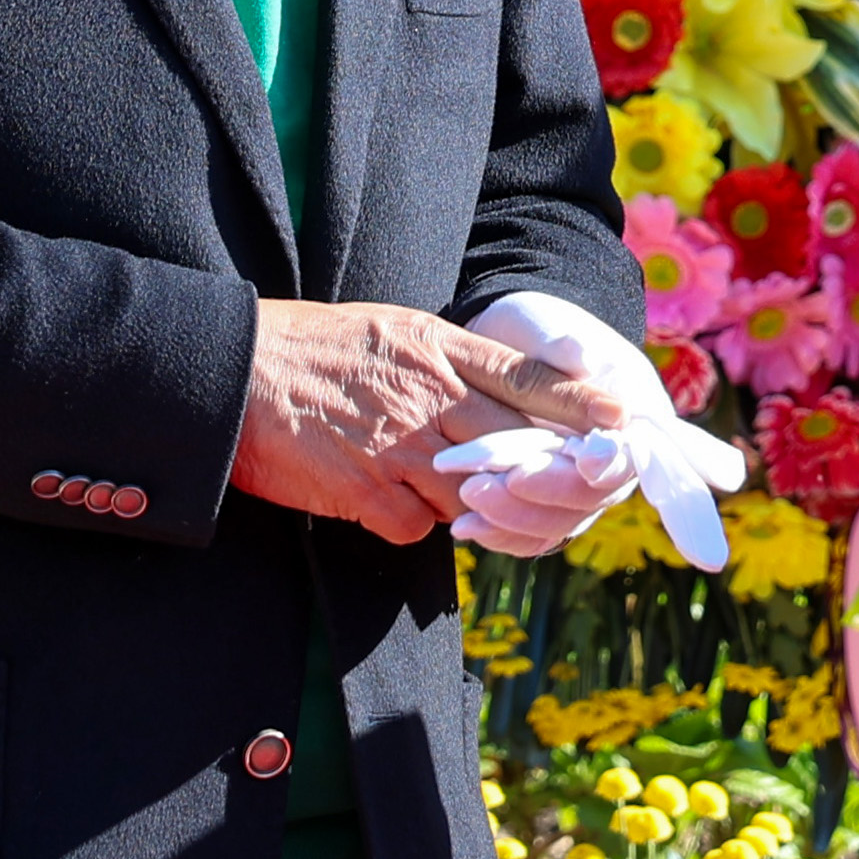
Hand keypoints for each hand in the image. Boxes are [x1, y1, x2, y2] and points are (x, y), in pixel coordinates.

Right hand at [235, 298, 621, 539]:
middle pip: (517, 441)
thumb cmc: (310, 350)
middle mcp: (428, 393)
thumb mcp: (391, 332)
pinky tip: (387, 505)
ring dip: (481, 503)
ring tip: (469, 500)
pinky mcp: (369, 491)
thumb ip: (446, 361)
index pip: (527, 376)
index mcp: (436, 346)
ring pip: (478, 492)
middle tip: (587, 484)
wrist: (233, 375)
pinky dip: (412, 523)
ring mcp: (400, 445)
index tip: (625, 417)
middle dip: (555, 468)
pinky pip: (419, 526)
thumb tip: (495, 397)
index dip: (582, 401)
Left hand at [434, 289, 747, 562]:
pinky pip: (532, 534)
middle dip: (543, 496)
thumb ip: (562, 343)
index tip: (576, 460)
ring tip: (467, 498)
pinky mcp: (548, 501)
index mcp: (636, 417)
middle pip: (591, 498)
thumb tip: (583, 357)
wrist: (507, 344)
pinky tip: (466, 526)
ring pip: (559, 523)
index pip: (629, 455)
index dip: (604, 465)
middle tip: (488, 483)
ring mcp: (582, 486)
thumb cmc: (537, 328)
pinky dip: (501, 533)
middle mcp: (616, 461)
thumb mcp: (547, 324)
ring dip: (514, 519)